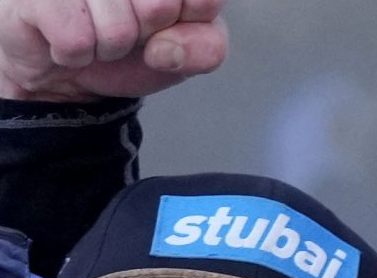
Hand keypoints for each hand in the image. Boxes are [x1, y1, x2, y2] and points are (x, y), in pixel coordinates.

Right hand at [0, 0, 226, 100]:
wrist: (66, 68)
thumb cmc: (131, 48)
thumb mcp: (185, 52)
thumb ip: (207, 46)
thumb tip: (167, 47)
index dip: (190, 17)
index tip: (169, 19)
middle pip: (161, 8)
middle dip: (150, 34)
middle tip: (130, 27)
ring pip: (118, 28)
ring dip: (110, 48)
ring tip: (95, 32)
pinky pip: (77, 39)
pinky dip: (76, 54)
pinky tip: (68, 37)